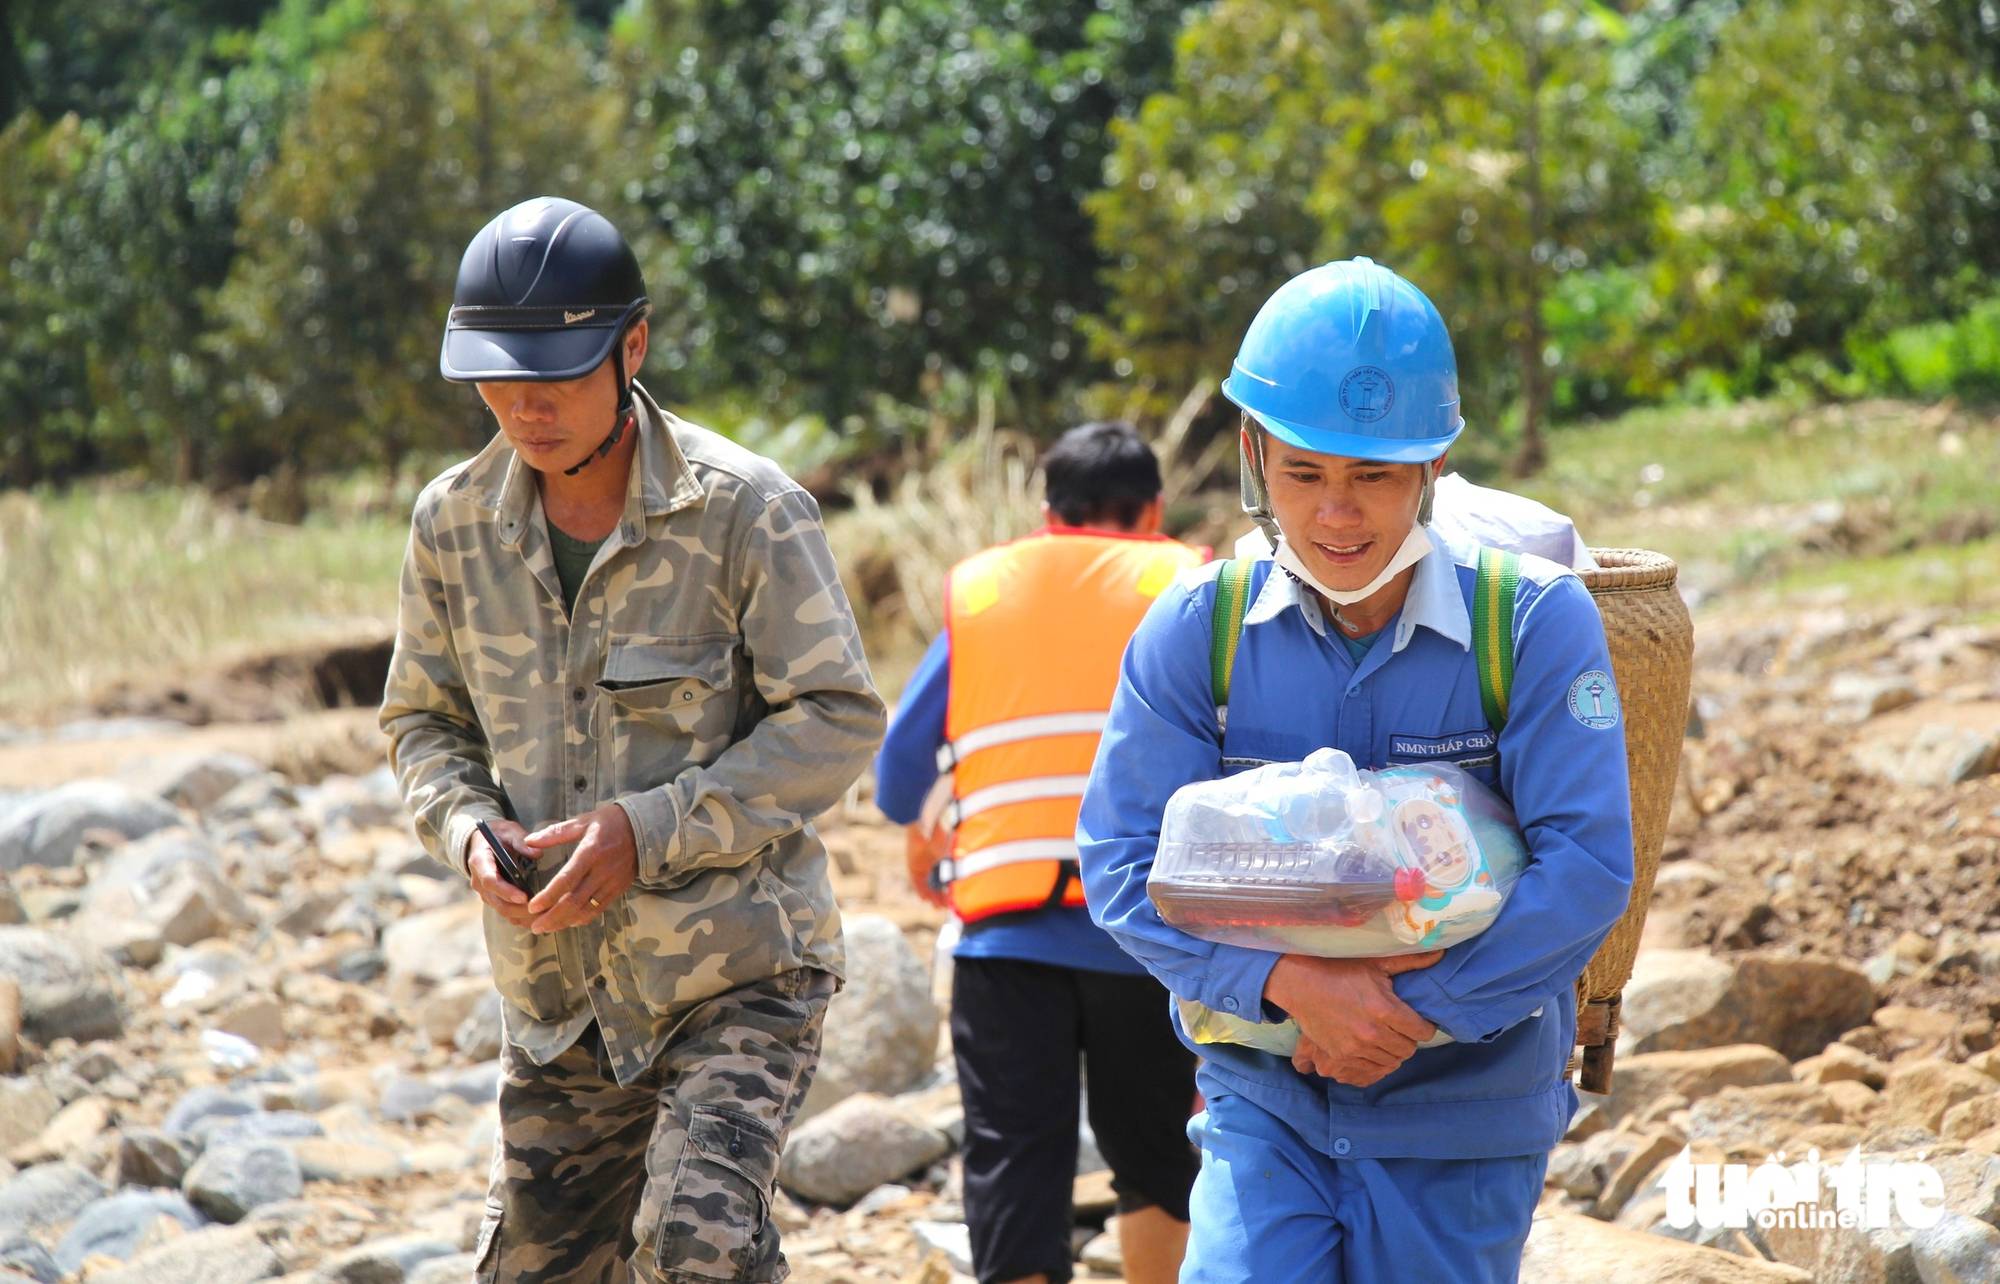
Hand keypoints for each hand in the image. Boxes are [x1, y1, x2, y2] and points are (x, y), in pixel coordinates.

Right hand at [468, 819, 534, 928]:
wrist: (484, 843)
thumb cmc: (499, 835)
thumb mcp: (510, 831)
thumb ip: (522, 841)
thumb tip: (538, 853)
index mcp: (480, 862)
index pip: (490, 881)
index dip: (506, 891)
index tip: (524, 897)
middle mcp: (479, 882)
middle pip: (498, 902)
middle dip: (519, 909)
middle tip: (542, 911)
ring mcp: (486, 893)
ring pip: (503, 911)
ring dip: (523, 917)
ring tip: (546, 917)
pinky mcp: (494, 900)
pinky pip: (508, 913)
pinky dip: (523, 918)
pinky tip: (542, 918)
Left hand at [520, 804, 638, 933]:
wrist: (644, 829)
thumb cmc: (610, 823)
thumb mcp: (582, 821)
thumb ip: (555, 833)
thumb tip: (529, 841)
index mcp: (590, 852)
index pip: (567, 879)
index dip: (549, 896)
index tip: (533, 907)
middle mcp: (602, 871)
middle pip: (575, 900)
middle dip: (553, 917)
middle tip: (536, 927)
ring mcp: (612, 883)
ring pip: (586, 909)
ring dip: (565, 921)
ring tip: (548, 928)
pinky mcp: (618, 889)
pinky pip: (599, 908)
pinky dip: (583, 918)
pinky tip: (569, 922)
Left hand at [905, 823, 948, 908]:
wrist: (924, 830)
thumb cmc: (942, 841)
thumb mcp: (951, 858)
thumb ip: (956, 870)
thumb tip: (966, 884)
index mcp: (944, 859)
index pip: (948, 879)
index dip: (950, 890)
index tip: (954, 900)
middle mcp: (934, 864)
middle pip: (937, 885)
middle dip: (941, 897)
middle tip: (945, 907)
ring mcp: (923, 866)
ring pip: (927, 885)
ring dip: (932, 896)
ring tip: (936, 906)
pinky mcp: (912, 867)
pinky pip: (917, 882)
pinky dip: (921, 891)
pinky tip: (925, 899)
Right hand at [1264, 951, 1443, 1086]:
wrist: (1302, 985)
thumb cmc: (1341, 970)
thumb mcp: (1376, 964)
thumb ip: (1410, 962)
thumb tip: (1440, 952)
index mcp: (1385, 1009)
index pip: (1422, 1031)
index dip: (1424, 1026)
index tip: (1418, 1022)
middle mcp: (1372, 1032)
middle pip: (1408, 1049)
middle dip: (1409, 1039)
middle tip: (1402, 1029)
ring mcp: (1355, 1047)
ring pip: (1392, 1062)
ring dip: (1393, 1051)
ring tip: (1387, 1037)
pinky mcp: (1341, 1056)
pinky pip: (1371, 1069)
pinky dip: (1376, 1061)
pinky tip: (1373, 1047)